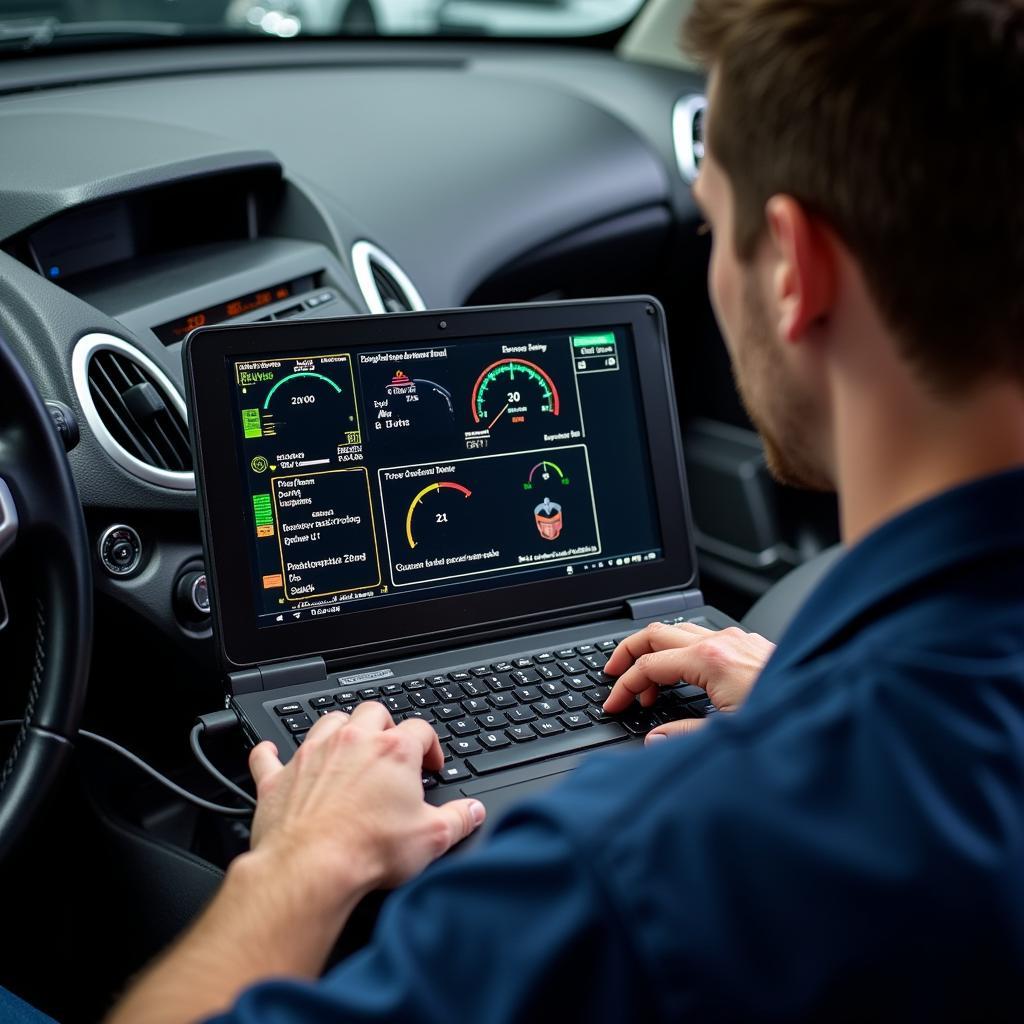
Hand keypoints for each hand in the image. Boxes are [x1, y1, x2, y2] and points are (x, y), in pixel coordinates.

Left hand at [246, 702, 485, 893]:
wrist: (311, 867)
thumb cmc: (368, 850)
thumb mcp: (431, 839)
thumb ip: (458, 819)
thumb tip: (472, 811)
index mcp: (393, 752)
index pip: (420, 730)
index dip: (430, 745)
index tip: (431, 764)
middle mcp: (352, 743)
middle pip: (373, 713)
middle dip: (384, 725)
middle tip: (390, 749)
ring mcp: (312, 756)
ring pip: (328, 722)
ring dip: (339, 730)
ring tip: (346, 747)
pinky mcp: (278, 779)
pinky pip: (268, 755)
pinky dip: (270, 754)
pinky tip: (272, 754)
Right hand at [602, 622, 774, 740]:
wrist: (830, 703)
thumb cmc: (788, 719)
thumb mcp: (728, 735)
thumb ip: (684, 736)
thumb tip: (655, 741)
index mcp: (709, 661)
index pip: (648, 666)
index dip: (624, 686)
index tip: (614, 704)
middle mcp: (721, 642)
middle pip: (655, 633)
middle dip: (627, 653)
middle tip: (613, 675)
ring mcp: (736, 640)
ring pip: (678, 631)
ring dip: (655, 653)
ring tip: (647, 683)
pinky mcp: (749, 645)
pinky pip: (702, 637)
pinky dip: (681, 653)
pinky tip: (684, 677)